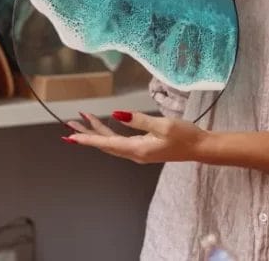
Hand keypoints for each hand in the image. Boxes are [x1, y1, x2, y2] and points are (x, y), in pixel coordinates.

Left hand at [66, 111, 208, 163]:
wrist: (200, 148)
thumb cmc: (184, 135)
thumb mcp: (163, 125)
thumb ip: (139, 120)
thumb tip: (117, 115)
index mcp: (137, 149)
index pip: (107, 143)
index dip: (88, 138)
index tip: (71, 136)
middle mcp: (134, 153)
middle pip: (105, 144)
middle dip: (87, 134)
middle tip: (69, 125)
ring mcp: (139, 152)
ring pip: (111, 143)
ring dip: (97, 132)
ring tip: (82, 121)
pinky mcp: (144, 148)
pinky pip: (120, 142)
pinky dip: (109, 133)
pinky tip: (105, 126)